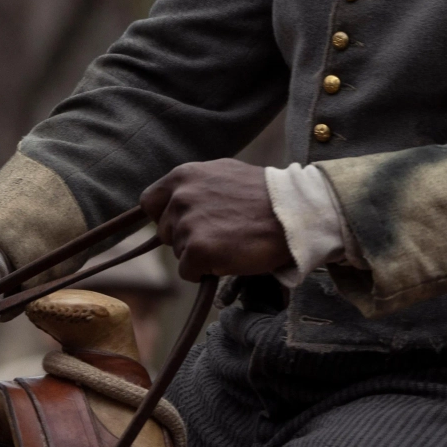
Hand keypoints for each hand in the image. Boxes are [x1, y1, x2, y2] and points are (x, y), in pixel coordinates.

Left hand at [142, 159, 288, 280]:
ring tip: (232, 241)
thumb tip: (176, 200)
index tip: (187, 222)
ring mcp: (188, 224)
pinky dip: (206, 271)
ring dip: (200, 253)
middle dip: (186, 236)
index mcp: (185, 175)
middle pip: (164, 231)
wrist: (296, 214)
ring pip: (178, 252)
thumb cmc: (267, 196)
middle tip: (221, 232)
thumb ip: (197, 186)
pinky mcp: (198, 250)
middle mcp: (180, 197)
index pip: (150, 202)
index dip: (166, 215)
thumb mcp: (225, 174)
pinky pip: (188, 272)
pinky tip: (231, 257)